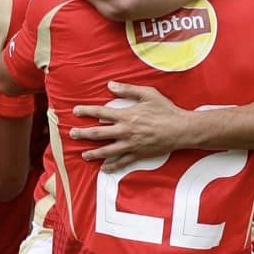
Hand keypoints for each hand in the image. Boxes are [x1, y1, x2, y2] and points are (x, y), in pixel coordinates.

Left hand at [69, 82, 192, 170]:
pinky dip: (112, 166)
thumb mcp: (148, 94)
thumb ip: (128, 90)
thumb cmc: (166, 110)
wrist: (180, 129)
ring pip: (107, 151)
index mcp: (126, 116)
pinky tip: (104, 168)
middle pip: (99, 134)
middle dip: (83, 134)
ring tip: (84, 154)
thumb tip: (110, 85)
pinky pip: (122, 162)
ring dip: (94, 153)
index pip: (101, 113)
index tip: (76, 111)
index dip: (87, 111)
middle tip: (73, 134)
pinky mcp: (138, 154)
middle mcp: (125, 131)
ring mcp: (131, 145)